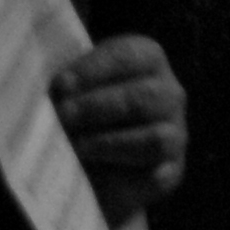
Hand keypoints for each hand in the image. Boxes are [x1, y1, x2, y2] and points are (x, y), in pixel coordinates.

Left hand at [52, 33, 188, 223]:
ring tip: (77, 147)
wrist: (89, 166)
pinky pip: (158, 173)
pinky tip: (100, 172)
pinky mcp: (172, 170)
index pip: (130, 56)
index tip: (60, 85)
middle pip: (142, 97)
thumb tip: (53, 91)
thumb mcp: (68, 89)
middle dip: (97, 107)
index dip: (93, 70)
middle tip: (63, 117)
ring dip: (110, 143)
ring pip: (156, 137)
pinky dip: (127, 173)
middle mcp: (169, 93)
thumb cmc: (76, 114)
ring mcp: (176, 133)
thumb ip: (65, 83)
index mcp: (147, 60)